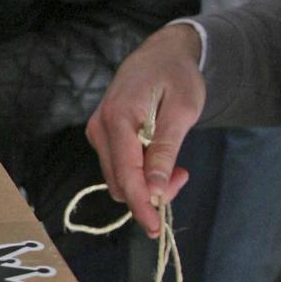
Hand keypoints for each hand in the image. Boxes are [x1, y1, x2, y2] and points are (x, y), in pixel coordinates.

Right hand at [85, 24, 204, 237]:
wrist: (161, 53)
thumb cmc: (176, 76)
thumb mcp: (182, 111)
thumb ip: (165, 151)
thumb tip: (153, 190)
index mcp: (118, 119)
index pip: (126, 174)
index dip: (140, 204)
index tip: (154, 228)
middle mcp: (100, 128)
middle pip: (119, 181)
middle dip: (149, 192)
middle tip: (183, 176)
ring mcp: (97, 132)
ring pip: (118, 177)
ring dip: (146, 183)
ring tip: (175, 165)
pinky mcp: (102, 135)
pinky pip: (117, 166)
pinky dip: (139, 173)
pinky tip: (158, 159)